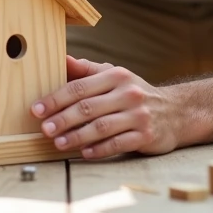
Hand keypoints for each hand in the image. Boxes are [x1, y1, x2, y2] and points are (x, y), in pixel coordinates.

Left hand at [30, 55, 176, 159]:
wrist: (176, 111)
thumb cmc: (135, 94)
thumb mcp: (114, 76)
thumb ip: (87, 70)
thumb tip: (62, 59)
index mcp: (116, 76)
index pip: (80, 87)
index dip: (55, 98)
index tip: (36, 109)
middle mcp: (128, 94)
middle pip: (88, 107)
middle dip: (62, 119)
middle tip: (43, 128)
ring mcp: (139, 115)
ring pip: (101, 127)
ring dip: (76, 136)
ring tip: (58, 143)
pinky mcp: (146, 136)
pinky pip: (118, 144)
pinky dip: (99, 149)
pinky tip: (84, 153)